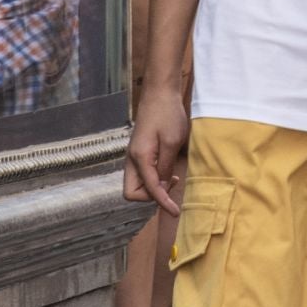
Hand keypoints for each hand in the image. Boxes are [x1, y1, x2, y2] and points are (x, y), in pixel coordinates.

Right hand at [126, 85, 190, 214]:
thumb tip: (161, 187)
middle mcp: (132, 159)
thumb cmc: (168, 114)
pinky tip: (166, 169)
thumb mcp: (172, 142)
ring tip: (171, 176)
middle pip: (132, 193)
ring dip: (152, 187)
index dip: (162, 203)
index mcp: (139, 158)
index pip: (149, 190)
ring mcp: (134, 156)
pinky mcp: (139, 152)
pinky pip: (141, 175)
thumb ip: (165, 167)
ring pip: (136, 185)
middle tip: (170, 183)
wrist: (159, 93)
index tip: (175, 212)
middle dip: (150, 196)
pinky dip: (153, 178)